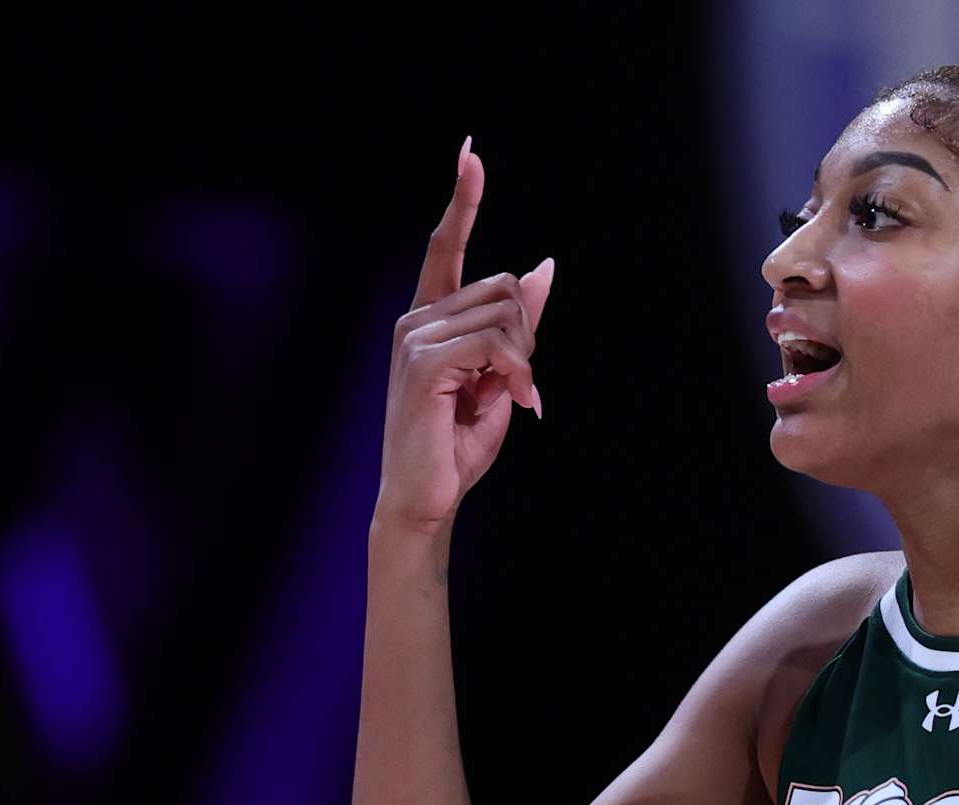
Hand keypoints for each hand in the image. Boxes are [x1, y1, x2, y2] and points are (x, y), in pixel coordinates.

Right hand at [375, 137, 553, 530]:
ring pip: (505, 312)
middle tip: (520, 385)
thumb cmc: (458, 442)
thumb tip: (543, 265)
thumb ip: (518, 323)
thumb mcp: (501, 375)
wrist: (427, 497)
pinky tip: (511, 403)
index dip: (461, 199)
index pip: (445, 246)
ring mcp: (415, 336)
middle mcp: (416, 318)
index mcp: (431, 318)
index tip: (471, 152)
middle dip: (528, 336)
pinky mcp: (424, 360)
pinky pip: (495, 342)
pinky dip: (516, 373)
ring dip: (525, 359)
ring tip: (512, 398)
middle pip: (504, 287)